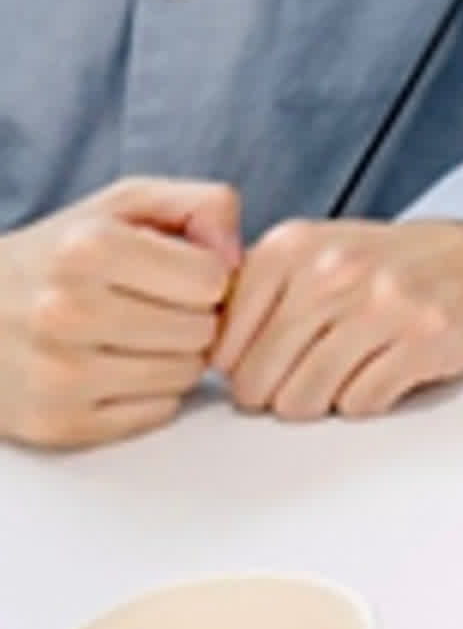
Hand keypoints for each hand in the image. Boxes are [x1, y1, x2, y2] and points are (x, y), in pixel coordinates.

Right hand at [0, 178, 241, 448]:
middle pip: (203, 331)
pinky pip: (157, 413)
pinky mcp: (58, 424)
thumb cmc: (60, 256)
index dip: (207, 276)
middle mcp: (67, 313)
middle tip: (155, 308)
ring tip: (136, 335)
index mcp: (89, 250)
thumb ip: (202, 205)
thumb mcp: (125, 205)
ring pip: (186, 375)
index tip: (178, 274)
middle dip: (193, 317)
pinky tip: (116, 368)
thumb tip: (239, 258)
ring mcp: (59, 375)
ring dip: (175, 356)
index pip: (212, 278)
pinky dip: (151, 393)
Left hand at [213, 218, 462, 421]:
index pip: (222, 348)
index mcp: (291, 248)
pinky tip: (385, 370)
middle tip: (310, 376)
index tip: (272, 360)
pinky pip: (362, 403)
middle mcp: (334, 269)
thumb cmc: (385, 267)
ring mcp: (383, 302)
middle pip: (259, 382)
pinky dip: (368, 400)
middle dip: (279, 393)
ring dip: (323, 401)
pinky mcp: (426, 336)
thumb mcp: (310, 258)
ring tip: (348, 372)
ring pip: (305, 399)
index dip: (243, 368)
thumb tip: (208, 365)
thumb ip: (254, 299)